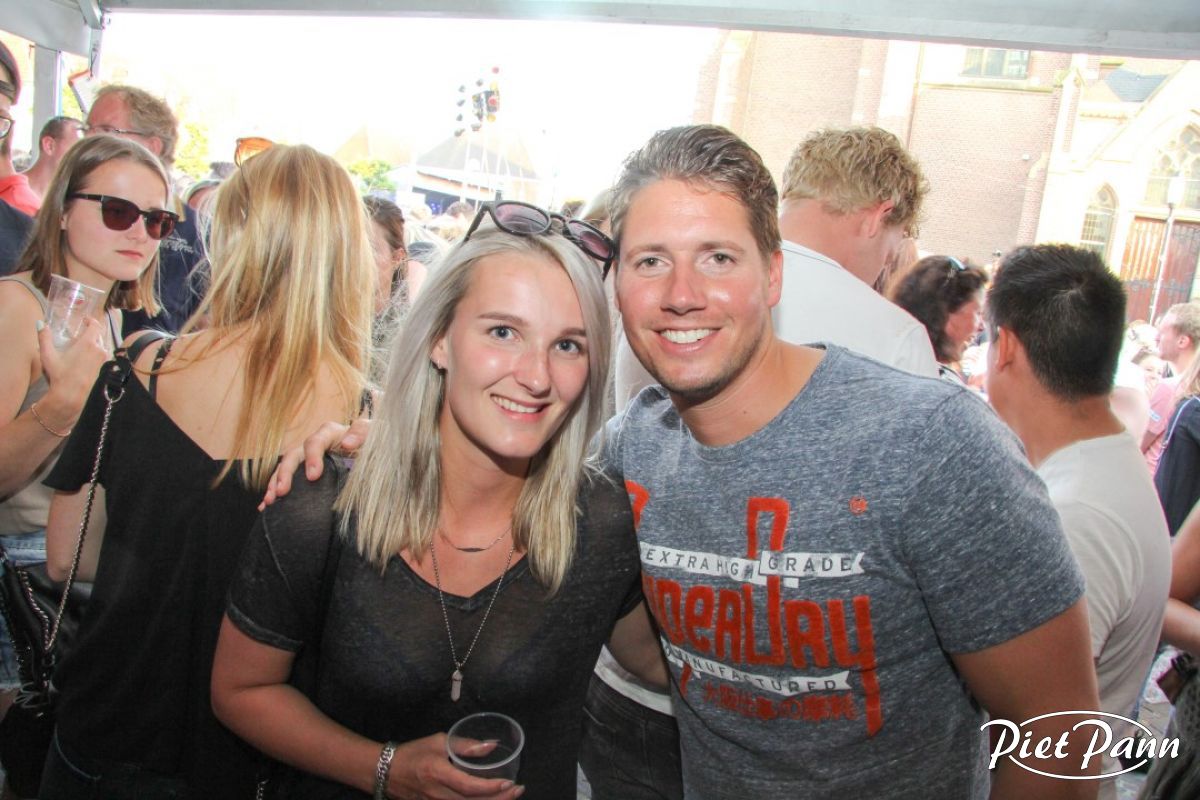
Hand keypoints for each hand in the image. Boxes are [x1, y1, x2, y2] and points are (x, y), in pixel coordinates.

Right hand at [37, 317, 108, 414]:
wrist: (71, 395)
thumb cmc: (59, 375)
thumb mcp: (48, 355)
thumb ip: (44, 337)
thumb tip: (40, 323)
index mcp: (88, 343)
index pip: (96, 325)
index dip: (91, 320)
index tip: (85, 320)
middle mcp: (99, 350)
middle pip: (99, 334)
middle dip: (91, 331)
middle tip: (81, 332)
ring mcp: (102, 359)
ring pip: (101, 345)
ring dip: (93, 342)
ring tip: (81, 345)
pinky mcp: (102, 368)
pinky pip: (101, 354)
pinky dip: (95, 351)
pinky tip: (84, 357)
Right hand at [259, 418, 370, 508]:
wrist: (376, 456)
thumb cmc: (376, 442)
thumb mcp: (376, 433)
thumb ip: (364, 432)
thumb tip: (347, 443)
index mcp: (330, 433)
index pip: (316, 441)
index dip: (311, 457)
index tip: (312, 476)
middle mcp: (315, 444)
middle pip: (293, 455)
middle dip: (285, 473)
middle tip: (282, 491)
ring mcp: (308, 459)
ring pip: (285, 468)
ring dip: (275, 483)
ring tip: (270, 501)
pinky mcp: (306, 473)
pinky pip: (286, 480)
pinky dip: (275, 491)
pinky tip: (266, 506)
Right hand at [386, 734, 523, 799]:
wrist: (387, 771)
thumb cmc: (414, 752)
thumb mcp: (439, 741)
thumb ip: (465, 745)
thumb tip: (491, 746)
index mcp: (438, 774)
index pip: (469, 786)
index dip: (491, 787)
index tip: (510, 783)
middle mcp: (438, 794)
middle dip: (499, 799)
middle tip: (518, 790)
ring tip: (510, 796)